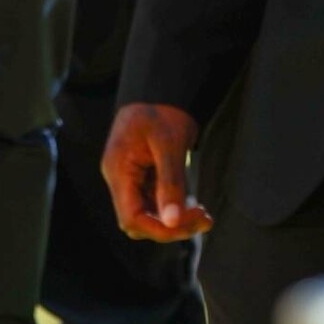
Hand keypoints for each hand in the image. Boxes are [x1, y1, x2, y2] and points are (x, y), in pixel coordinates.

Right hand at [102, 101, 210, 241]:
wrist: (161, 93)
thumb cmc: (163, 113)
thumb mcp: (169, 144)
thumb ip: (170, 183)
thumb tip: (172, 220)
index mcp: (119, 171)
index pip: (131, 218)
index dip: (159, 230)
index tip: (189, 224)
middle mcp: (120, 180)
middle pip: (139, 222)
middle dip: (170, 228)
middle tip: (204, 220)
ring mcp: (130, 180)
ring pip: (148, 217)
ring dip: (175, 221)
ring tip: (204, 216)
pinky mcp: (143, 179)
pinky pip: (155, 205)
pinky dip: (174, 210)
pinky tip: (194, 206)